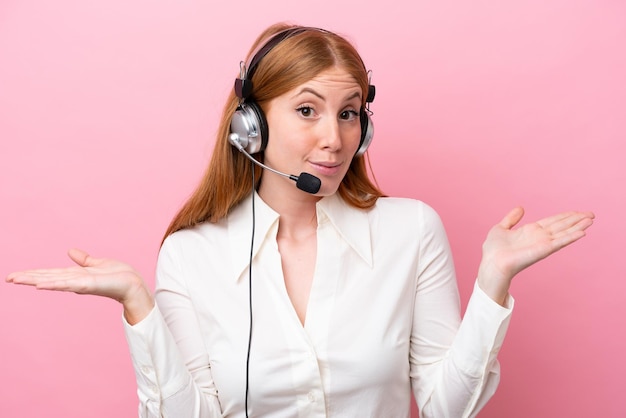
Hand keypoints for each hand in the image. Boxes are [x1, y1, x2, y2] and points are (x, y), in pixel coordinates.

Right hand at [6, 249, 153, 323]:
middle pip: (47, 277)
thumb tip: (70, 251)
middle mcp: (74, 280)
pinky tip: (40, 285)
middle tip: (9, 278)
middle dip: (28, 277)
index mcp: (75, 275)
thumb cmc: (119, 276)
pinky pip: (68, 284)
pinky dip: (53, 284)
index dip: (34, 273)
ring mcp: (80, 284)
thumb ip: (83, 259)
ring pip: (53, 281)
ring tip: (17, 280)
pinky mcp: (88, 285)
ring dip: (35, 280)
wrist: (133, 284)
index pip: (50, 273)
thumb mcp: (98, 263)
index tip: (16, 274)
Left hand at [477, 207, 594, 304]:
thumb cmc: (493, 250)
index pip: (552, 221)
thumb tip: (520, 208)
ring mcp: (542, 244)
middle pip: (562, 225)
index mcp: (530, 231)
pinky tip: (583, 232)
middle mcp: (539, 237)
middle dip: (576, 219)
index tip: (577, 211)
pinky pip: (560, 242)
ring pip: (564, 232)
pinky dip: (571, 237)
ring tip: (591, 219)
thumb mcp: (500, 228)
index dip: (565, 216)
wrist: (491, 263)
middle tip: (591, 213)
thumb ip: (511, 218)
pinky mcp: (543, 250)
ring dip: (578, 226)